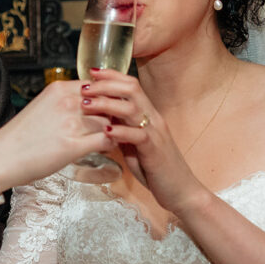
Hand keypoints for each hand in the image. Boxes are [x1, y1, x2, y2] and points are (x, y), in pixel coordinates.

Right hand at [0, 80, 110, 193]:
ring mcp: (71, 124)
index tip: (107, 108)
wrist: (2, 156)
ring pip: (108, 121)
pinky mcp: (74, 146)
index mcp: (59, 89)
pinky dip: (110, 144)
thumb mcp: (42, 106)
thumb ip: (63, 102)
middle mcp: (67, 103)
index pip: (96, 86)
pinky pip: (105, 140)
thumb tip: (82, 105)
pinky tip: (106, 148)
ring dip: (113, 130)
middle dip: (112, 114)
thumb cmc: (19, 136)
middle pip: (106, 102)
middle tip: (114, 124)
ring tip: (111, 137)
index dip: (105, 97)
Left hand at [80, 69, 208, 216]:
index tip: (91, 73)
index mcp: (148, 115)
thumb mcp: (135, 145)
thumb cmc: (155, 169)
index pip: (131, 85)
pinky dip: (120, 131)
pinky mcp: (155, 150)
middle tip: (84, 88)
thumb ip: (122, 130)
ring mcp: (155, 133)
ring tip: (86, 105)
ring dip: (106, 104)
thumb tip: (101, 120)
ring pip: (132, 108)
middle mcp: (153, 118)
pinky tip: (105, 131)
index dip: (111, 76)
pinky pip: (138, 135)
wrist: (180, 190)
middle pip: (131, 89)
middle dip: (105, 85)